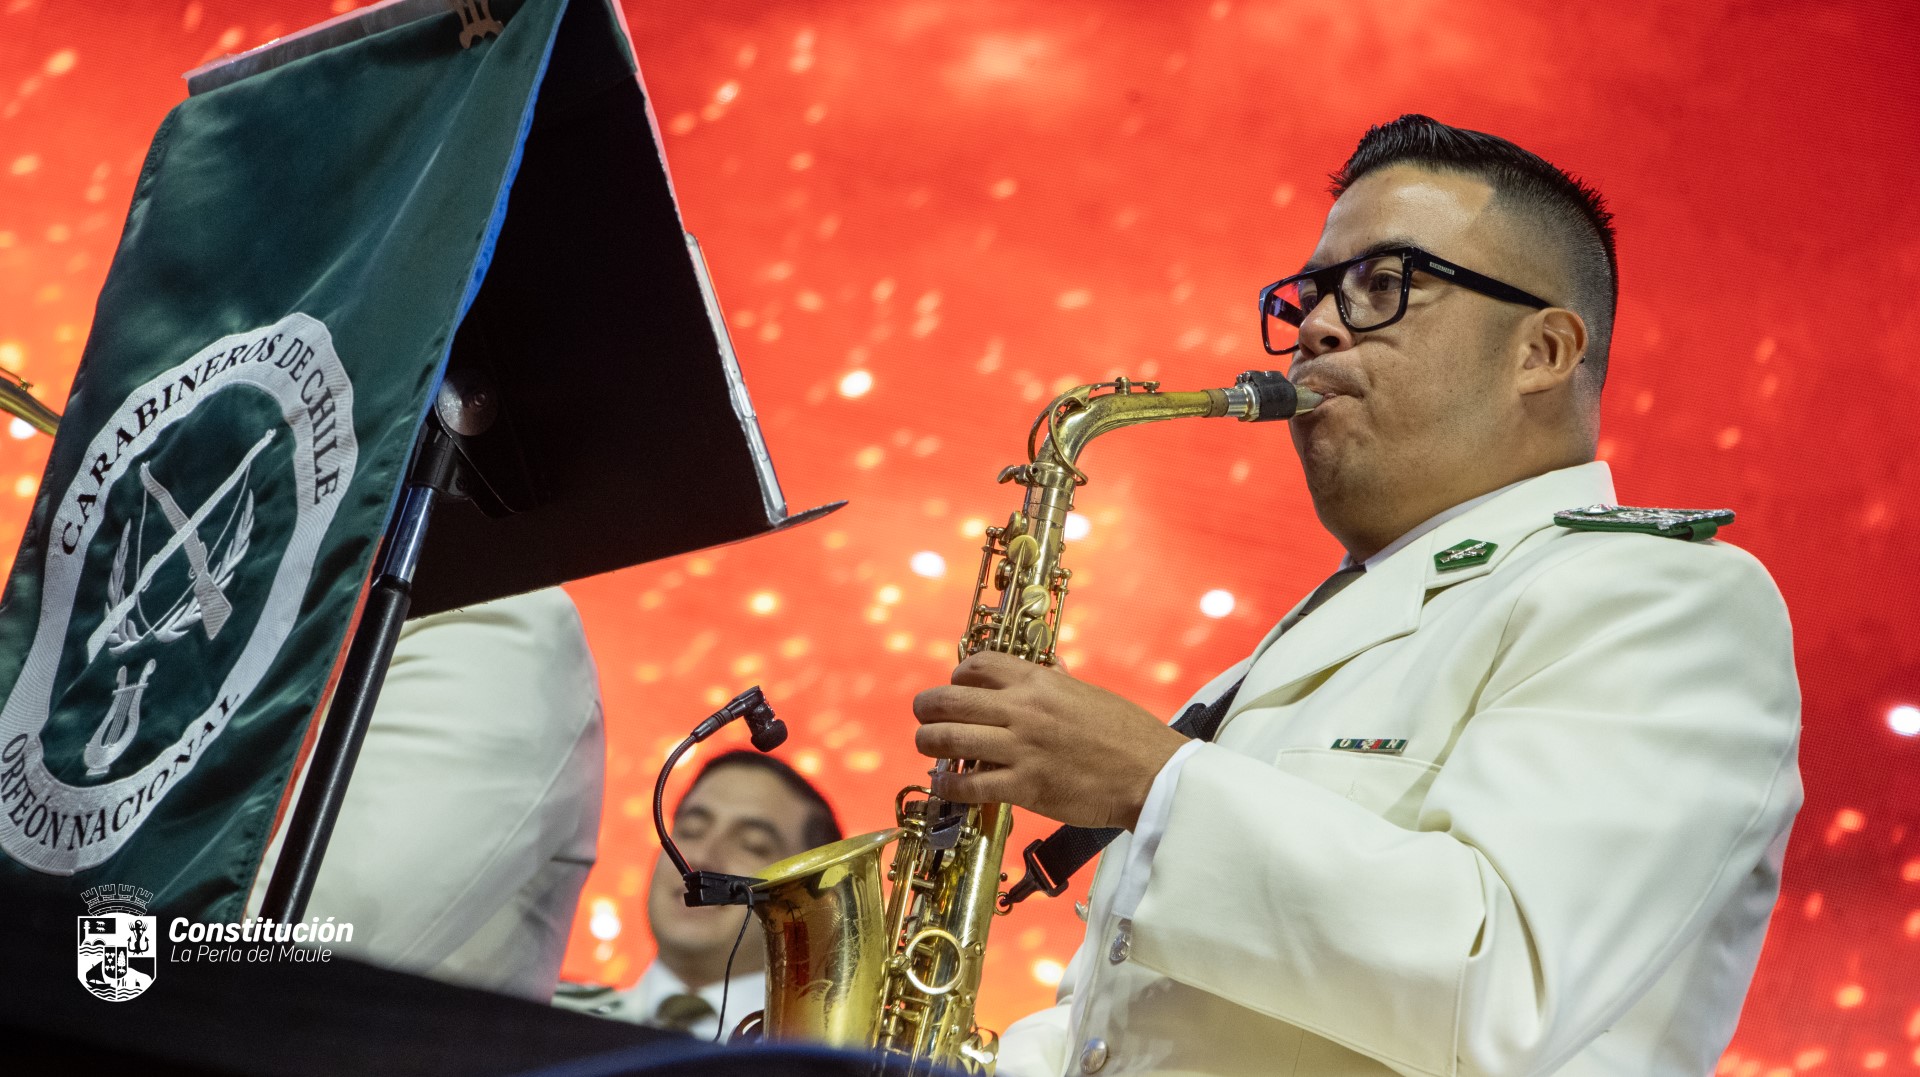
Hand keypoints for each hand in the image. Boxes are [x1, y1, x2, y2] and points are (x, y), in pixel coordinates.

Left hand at [911, 650, 1188, 830]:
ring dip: (928, 743)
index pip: (977, 666)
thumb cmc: (1128, 734)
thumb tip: (1047, 666)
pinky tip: (946, 784)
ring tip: (927, 746)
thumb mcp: (1088, 694)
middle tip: (923, 717)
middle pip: (949, 700)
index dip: (956, 676)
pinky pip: (969, 784)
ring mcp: (1022, 748)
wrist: (1152, 775)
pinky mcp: (1025, 786)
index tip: (954, 688)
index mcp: (1040, 682)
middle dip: (926, 708)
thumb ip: (1057, 681)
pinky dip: (949, 784)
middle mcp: (1024, 709)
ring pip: (949, 740)